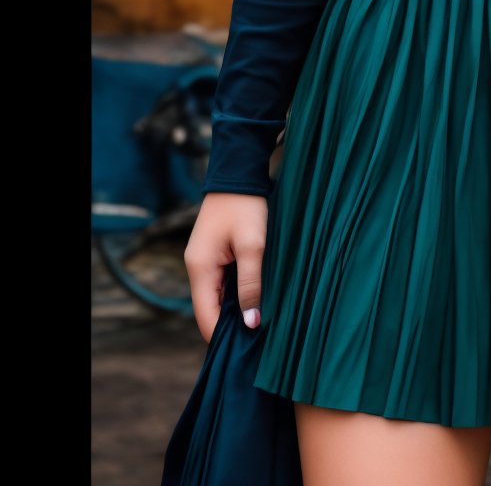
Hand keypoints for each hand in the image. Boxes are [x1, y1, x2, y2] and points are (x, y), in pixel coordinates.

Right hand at [183, 192, 268, 342]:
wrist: (238, 173)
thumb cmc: (246, 207)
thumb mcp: (253, 247)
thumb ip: (251, 285)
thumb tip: (251, 324)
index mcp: (200, 270)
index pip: (205, 318)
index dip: (225, 337)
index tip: (249, 350)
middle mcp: (196, 269)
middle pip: (210, 311)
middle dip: (232, 326)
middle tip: (260, 339)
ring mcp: (202, 262)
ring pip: (217, 298)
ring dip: (236, 309)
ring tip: (261, 320)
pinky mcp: (212, 254)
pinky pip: (222, 283)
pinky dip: (236, 293)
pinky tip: (255, 297)